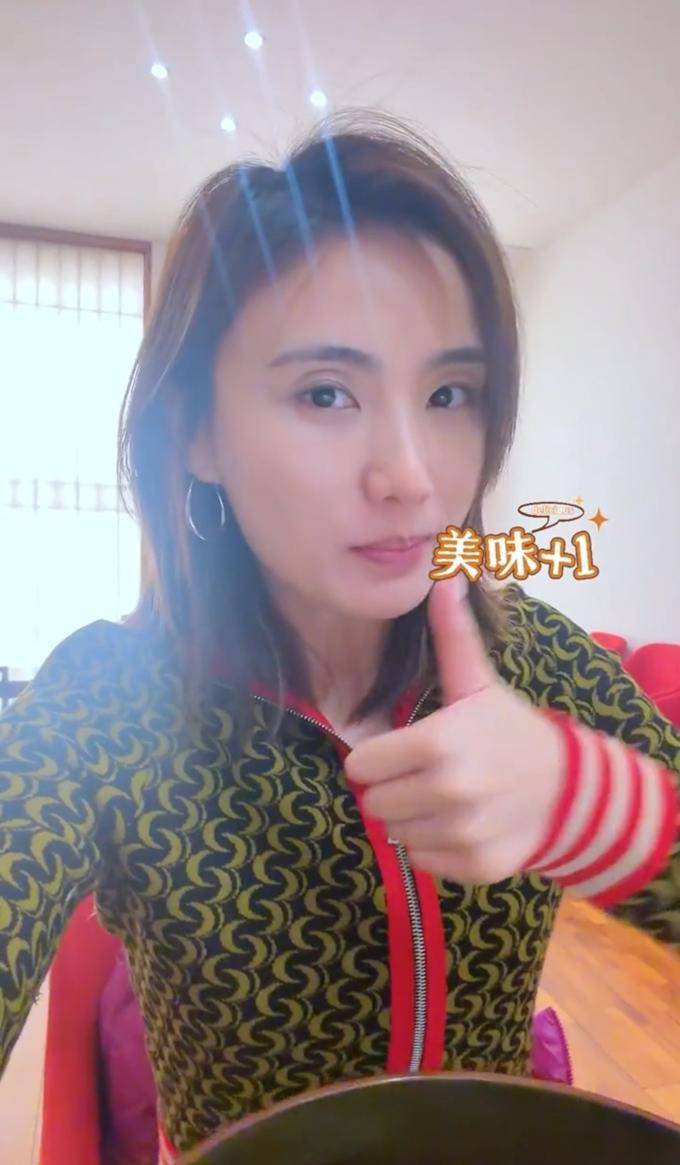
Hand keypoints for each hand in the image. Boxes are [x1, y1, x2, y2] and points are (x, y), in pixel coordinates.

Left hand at [345, 574, 564, 883]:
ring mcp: (463, 832)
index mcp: (439, 742)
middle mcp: (449, 790)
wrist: (569, 788)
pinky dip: (434, 847)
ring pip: (395, 833)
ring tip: (444, 798)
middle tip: (424, 774)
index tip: (401, 751)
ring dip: (412, 818)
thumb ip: (451, 635)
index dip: (377, 757)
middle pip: (374, 802)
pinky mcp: (474, 866)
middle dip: (392, 788)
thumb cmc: (509, 729)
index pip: (362, 764)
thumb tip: (442, 575)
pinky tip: (459, 824)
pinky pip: (422, 860)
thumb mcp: (478, 682)